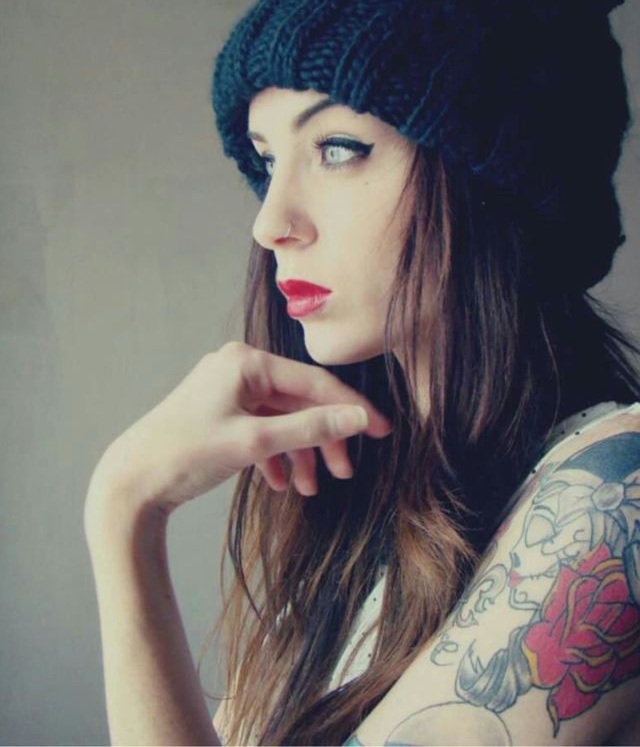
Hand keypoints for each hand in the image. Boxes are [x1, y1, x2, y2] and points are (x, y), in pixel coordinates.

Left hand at [85, 341, 392, 519]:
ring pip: (280, 418)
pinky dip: (274, 453)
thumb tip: (360, 418)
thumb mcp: (255, 442)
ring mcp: (227, 389)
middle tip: (344, 472)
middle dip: (322, 438)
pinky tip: (278, 482)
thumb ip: (310, 429)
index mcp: (246, 362)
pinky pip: (260, 427)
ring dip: (299, 451)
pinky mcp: (218, 411)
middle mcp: (237, 367)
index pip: (314, 382)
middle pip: (298, 401)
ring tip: (310, 487)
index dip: (352, 409)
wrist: (129, 483)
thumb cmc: (186, 455)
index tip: (384, 432)